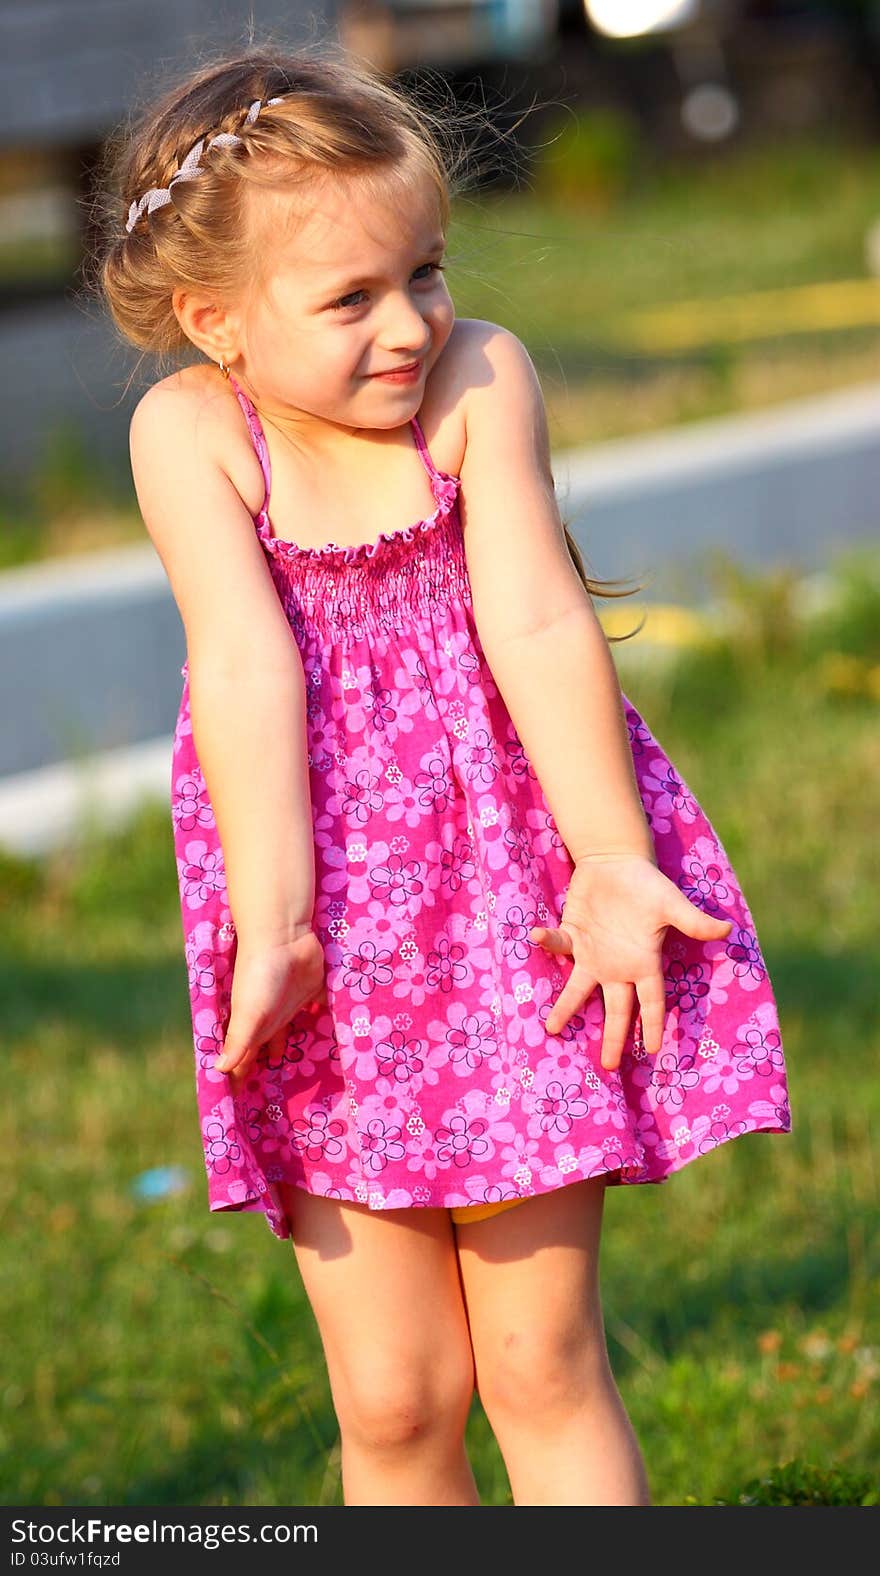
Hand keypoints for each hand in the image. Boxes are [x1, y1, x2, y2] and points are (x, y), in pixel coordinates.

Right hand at [214, 927, 326, 1085]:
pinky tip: (331, 1034)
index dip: (240, 1082)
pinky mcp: (311, 991)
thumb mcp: (249, 1013)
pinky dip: (321, 1024)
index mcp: (253, 1028)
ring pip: (290, 1032)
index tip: (238, 1108)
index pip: (243, 1061)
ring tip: (300, 1072)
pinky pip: (316, 1012)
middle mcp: (270, 1019)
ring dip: (292, 1048)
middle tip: (273, 1096)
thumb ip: (239, 1042)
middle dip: (265, 1070)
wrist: (284, 936)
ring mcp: (290, 1004)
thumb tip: (218, 1071)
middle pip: (265, 1049)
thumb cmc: (261, 977)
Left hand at [529, 854, 732, 1070]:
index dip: (653, 1025)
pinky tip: (537, 936)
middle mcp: (618, 966)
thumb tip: (727, 929)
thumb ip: (694, 920)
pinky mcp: (573, 935)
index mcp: (644, 963)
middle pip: (616, 1010)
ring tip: (552, 1029)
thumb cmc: (648, 884)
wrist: (617, 862)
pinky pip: (559, 945)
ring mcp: (593, 953)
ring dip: (566, 1008)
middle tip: (608, 1067)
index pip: (651, 1002)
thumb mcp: (671, 904)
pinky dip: (548, 941)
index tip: (654, 1051)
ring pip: (578, 990)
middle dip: (613, 1037)